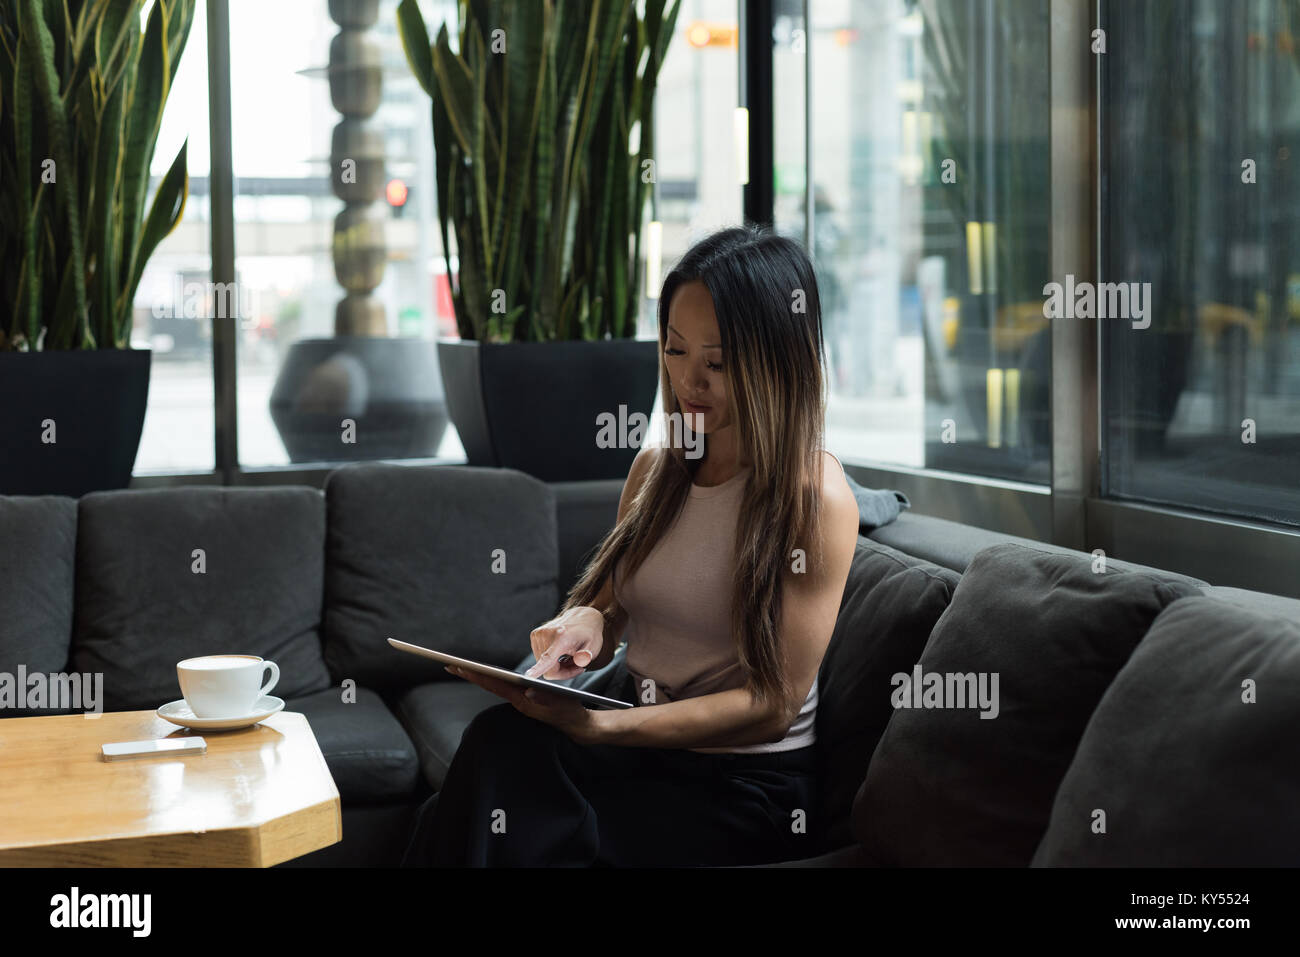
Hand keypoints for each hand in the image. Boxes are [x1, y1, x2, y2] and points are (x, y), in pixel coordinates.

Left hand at [444, 665, 600, 744]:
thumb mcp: (561, 704)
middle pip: (490, 685)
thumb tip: (528, 692)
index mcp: (523, 701)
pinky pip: (503, 689)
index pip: (495, 685)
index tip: (460, 667)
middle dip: (471, 675)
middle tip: (449, 665)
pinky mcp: (524, 701)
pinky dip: (491, 681)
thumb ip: (545, 699)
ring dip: (478, 677)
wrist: (578, 726)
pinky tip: (486, 675)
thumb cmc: (571, 712)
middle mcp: (518, 701)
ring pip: (495, 687)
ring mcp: (520, 702)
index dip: (477, 676)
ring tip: (462, 668)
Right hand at [524, 607, 604, 679]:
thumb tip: (580, 662)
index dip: (537, 669)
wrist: (583, 617)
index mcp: (562, 637)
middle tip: (576, 664)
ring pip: (543, 666)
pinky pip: (540, 659)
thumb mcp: (594, 646)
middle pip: (548, 670)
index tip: (526, 677)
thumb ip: (586, 656)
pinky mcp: (534, 635)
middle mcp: (547, 634)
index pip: (548, 658)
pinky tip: (561, 653)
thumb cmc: (589, 634)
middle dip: (562, 672)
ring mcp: (538, 634)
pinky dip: (551, 660)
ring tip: (570, 656)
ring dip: (557, 666)